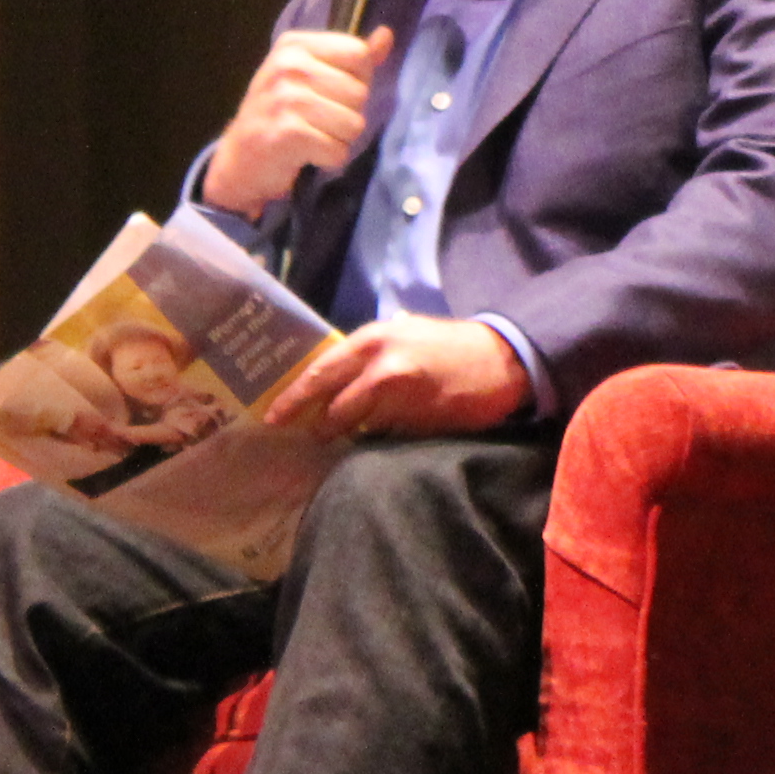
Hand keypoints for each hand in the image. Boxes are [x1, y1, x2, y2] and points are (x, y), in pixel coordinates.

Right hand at [201, 26, 389, 218]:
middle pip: (359, 92)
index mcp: (295, 45)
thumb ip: (352, 58)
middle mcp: (288, 65)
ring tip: (312, 137)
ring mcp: (285, 98)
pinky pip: (338, 150)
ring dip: (339, 139)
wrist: (239, 161)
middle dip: (347, 114)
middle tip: (316, 121)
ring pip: (354, 123)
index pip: (358, 53)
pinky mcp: (287, 133)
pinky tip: (305, 154)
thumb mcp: (312, 77)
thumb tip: (386, 35)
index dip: (356, 79)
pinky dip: (329, 159)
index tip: (329, 92)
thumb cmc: (281, 115)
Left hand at [260, 316, 531, 437]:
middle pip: (330, 404)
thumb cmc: (451, 345)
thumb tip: (336, 373)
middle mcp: (380, 365)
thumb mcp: (407, 332)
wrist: (501, 360)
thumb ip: (371, 351)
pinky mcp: (417, 422)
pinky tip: (376, 440)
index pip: (321, 372)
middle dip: (313, 422)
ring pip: (354, 425)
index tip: (273, 417)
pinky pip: (383, 437)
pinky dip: (375, 440)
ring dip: (345, 434)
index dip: (294, 397)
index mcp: (374, 339)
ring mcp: (399, 396)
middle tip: (302, 434)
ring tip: (341, 438)